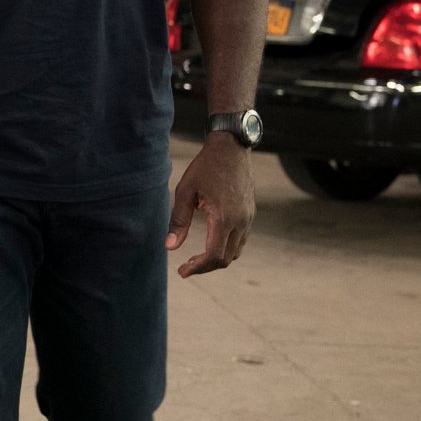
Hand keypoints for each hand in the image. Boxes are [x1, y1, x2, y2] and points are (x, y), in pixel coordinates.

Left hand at [167, 135, 255, 277]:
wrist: (232, 148)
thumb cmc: (205, 167)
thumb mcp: (185, 191)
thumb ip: (178, 221)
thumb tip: (170, 248)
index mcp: (224, 218)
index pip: (214, 256)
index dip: (197, 268)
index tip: (182, 272)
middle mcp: (241, 222)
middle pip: (226, 259)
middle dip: (205, 267)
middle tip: (185, 267)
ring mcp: (248, 219)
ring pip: (235, 252)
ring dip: (217, 259)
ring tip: (196, 258)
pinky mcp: (251, 214)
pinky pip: (241, 240)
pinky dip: (226, 248)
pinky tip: (210, 243)